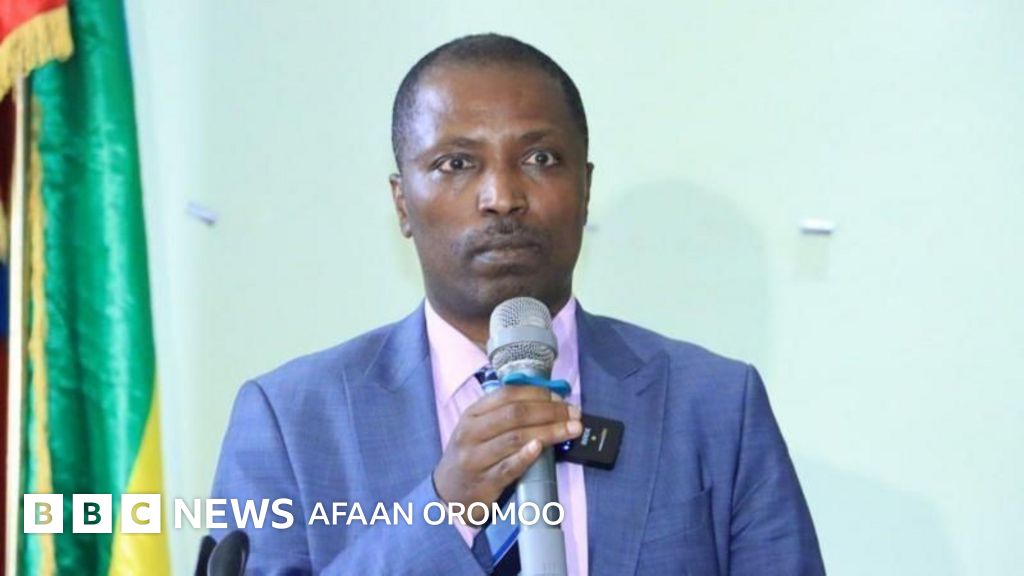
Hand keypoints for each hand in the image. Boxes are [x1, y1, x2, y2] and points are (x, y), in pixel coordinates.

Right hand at [433, 385, 581, 521]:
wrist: (447, 492)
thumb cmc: (471, 454)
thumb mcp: (478, 428)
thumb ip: (504, 415)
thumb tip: (549, 402)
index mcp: (472, 414)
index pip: (508, 395)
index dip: (538, 394)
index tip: (561, 398)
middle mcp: (471, 433)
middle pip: (515, 415)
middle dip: (549, 411)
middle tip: (573, 414)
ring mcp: (476, 458)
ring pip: (515, 438)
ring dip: (549, 431)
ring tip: (572, 429)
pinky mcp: (483, 482)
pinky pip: (508, 468)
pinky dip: (525, 457)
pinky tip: (541, 448)